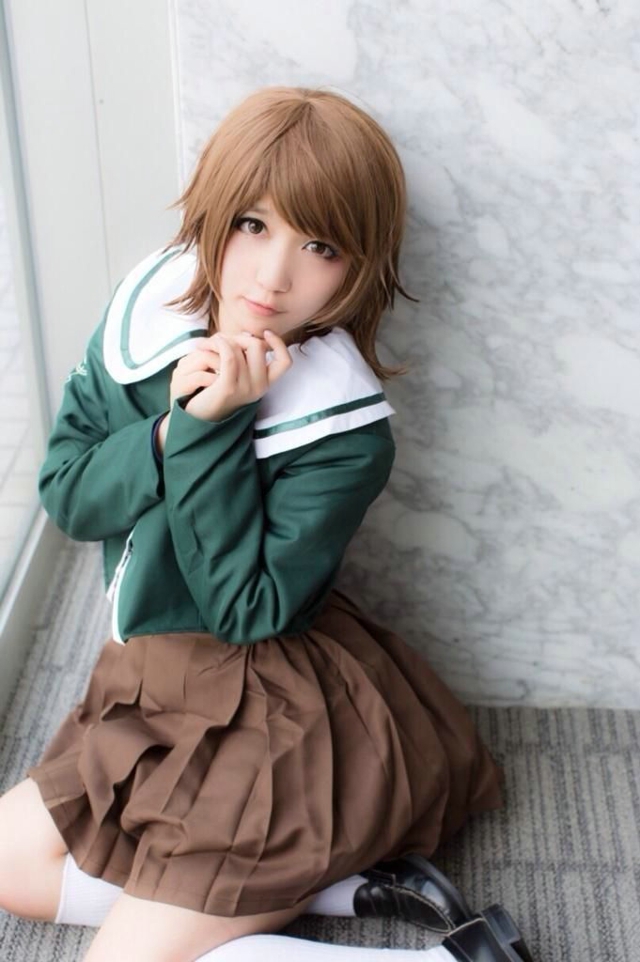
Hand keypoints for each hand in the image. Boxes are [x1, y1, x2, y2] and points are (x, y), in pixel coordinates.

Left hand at [156, 331, 290, 452]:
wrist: (199, 414)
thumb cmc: (216, 389)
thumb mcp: (238, 373)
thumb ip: (246, 357)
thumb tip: (248, 334)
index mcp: (265, 383)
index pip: (285, 362)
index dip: (279, 344)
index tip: (266, 333)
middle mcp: (259, 388)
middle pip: (258, 346)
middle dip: (240, 337)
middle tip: (223, 339)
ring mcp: (246, 389)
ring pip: (240, 348)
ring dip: (224, 339)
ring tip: (211, 342)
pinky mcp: (228, 388)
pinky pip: (229, 356)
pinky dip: (220, 344)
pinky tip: (211, 344)